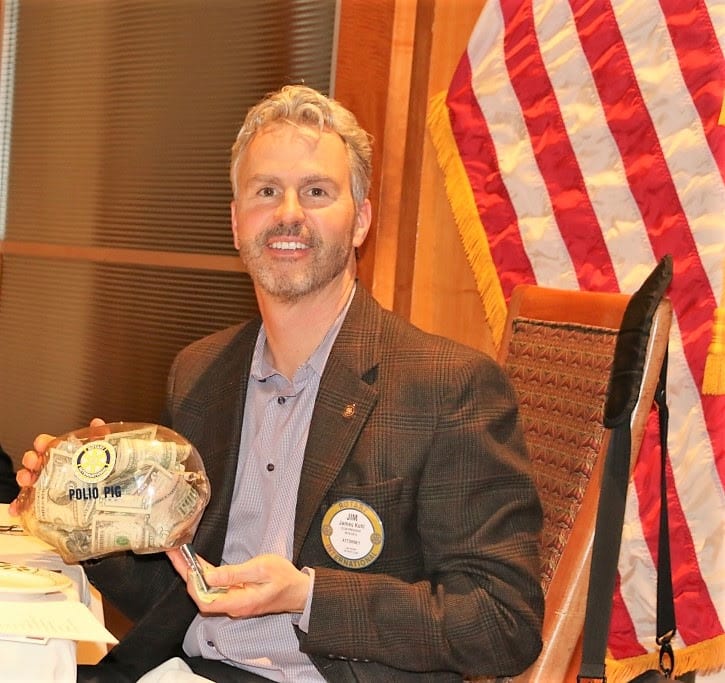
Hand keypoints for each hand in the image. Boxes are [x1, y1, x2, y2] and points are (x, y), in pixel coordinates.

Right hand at [8, 418, 106, 515]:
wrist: (106, 497)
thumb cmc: (100, 473)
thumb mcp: (102, 453)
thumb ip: (99, 437)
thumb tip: (97, 423)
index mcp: (64, 455)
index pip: (49, 445)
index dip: (43, 442)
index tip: (42, 443)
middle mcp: (52, 468)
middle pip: (35, 460)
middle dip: (32, 459)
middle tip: (34, 461)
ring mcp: (47, 485)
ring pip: (29, 479)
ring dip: (24, 477)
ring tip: (27, 480)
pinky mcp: (44, 503)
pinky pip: (28, 503)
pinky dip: (20, 504)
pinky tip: (18, 507)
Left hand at [167, 549, 309, 617]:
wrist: (299, 591)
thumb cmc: (284, 578)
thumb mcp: (261, 569)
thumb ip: (234, 574)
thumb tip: (208, 576)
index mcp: (238, 602)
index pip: (204, 599)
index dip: (190, 582)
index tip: (181, 562)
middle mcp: (233, 606)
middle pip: (201, 595)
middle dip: (186, 573)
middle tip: (174, 552)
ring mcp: (234, 602)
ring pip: (207, 591)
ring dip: (193, 574)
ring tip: (181, 554)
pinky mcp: (237, 596)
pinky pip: (216, 588)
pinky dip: (205, 575)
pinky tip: (198, 564)